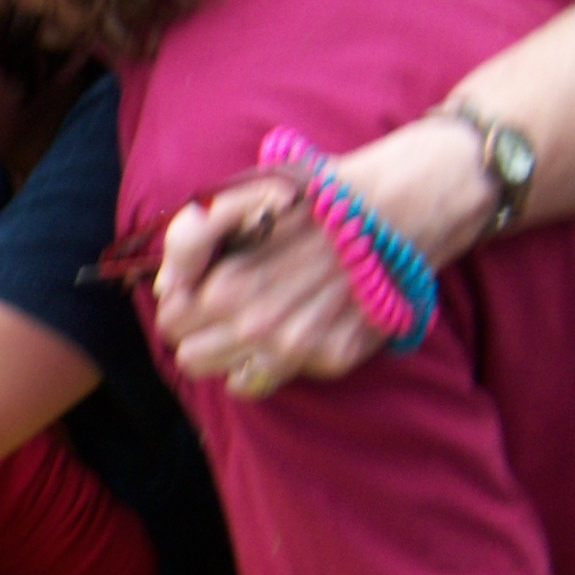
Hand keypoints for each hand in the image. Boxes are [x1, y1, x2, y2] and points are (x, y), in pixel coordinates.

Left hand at [152, 115, 495, 393]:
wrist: (406, 202)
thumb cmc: (318, 194)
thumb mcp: (244, 195)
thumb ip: (191, 238)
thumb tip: (167, 285)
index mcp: (225, 286)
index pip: (169, 320)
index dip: (180, 300)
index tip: (200, 283)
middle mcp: (257, 327)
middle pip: (191, 358)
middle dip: (201, 332)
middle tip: (229, 303)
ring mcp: (297, 349)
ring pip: (229, 380)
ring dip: (235, 354)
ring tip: (262, 315)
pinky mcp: (333, 359)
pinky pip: (275, 379)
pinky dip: (280, 358)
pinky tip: (299, 321)